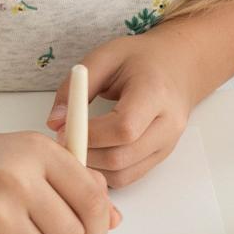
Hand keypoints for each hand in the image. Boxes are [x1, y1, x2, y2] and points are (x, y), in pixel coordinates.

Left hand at [47, 30, 196, 187]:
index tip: (64, 130)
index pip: (123, 128)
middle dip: (85, 154)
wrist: (179, 66)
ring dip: (93, 167)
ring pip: (123, 174)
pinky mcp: (160, 157)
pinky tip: (93, 154)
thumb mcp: (105, 57)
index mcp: (155, 92)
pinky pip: (128, 177)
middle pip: (121, 157)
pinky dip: (104, 172)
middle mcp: (168, 124)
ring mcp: (167, 145)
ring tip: (77, 146)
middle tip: (64, 142)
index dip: (89, 135)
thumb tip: (54, 122)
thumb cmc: (141, 59)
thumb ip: (76, 88)